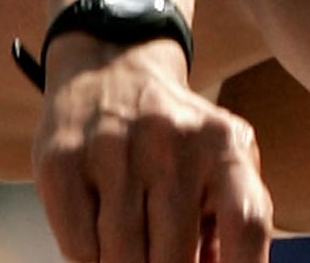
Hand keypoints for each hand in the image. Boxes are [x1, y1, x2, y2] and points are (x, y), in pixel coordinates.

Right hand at [32, 38, 272, 262]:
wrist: (111, 66)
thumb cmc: (176, 139)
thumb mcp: (219, 162)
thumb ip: (228, 222)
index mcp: (225, 144)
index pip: (246, 223)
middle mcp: (172, 141)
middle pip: (174, 258)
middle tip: (160, 261)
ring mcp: (113, 149)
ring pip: (122, 260)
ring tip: (134, 248)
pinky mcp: (62, 162)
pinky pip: (80, 250)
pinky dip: (92, 260)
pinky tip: (101, 236)